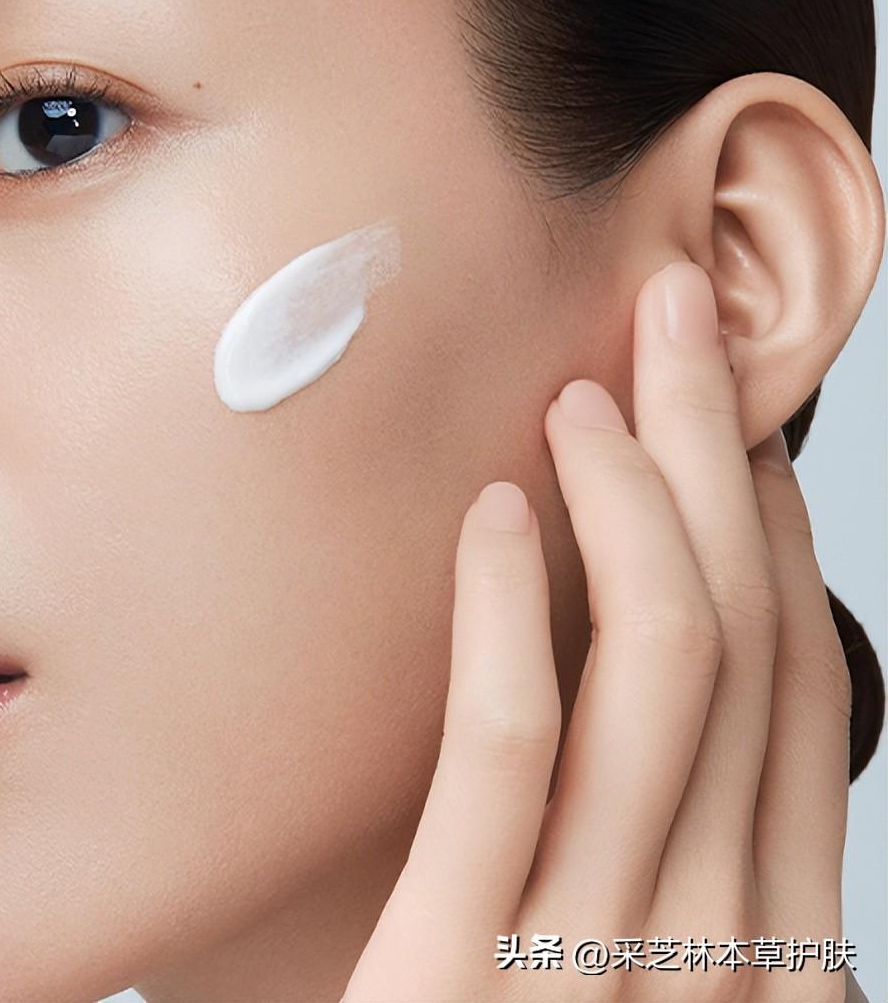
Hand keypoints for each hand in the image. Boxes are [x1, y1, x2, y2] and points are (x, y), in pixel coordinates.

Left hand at [341, 261, 858, 1001]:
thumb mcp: (615, 991)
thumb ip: (647, 881)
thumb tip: (627, 711)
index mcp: (764, 958)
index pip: (795, 704)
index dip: (778, 545)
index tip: (738, 431)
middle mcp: (716, 961)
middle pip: (738, 655)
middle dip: (719, 465)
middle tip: (682, 319)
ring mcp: (599, 975)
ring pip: (657, 686)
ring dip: (629, 505)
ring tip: (588, 389)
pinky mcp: (459, 984)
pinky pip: (509, 769)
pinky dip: (508, 624)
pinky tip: (495, 512)